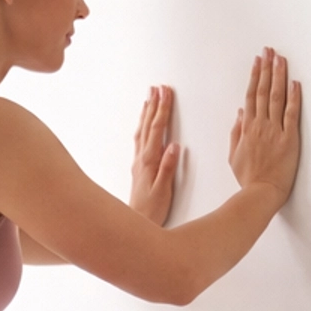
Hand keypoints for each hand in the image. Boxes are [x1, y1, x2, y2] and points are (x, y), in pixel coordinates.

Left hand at [131, 84, 179, 224]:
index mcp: (150, 161)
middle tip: (158, 87)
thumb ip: (168, 168)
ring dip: (147, 113)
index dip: (163, 110)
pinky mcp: (139, 167)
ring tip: (150, 97)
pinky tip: (144, 124)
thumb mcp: (163, 191)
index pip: (158, 129)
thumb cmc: (152, 210)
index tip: (166, 92)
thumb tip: (174, 146)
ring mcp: (139, 162)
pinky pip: (140, 140)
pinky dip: (144, 127)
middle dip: (154, 105)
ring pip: (143, 131)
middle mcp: (142, 159)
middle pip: (149, 126)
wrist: (136, 222)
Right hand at [229, 49, 301, 209]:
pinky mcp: (289, 138)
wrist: (261, 193)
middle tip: (269, 51)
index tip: (257, 62)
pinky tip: (294, 83)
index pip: (250, 97)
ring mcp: (274, 131)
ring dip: (278, 76)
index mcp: (247, 129)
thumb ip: (236, 133)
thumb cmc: (249, 178)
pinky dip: (293, 97)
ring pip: (275, 97)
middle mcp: (260, 126)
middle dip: (266, 69)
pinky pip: (291, 113)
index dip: (254, 77)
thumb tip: (240, 113)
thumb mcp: (234, 155)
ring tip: (280, 59)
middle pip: (262, 91)